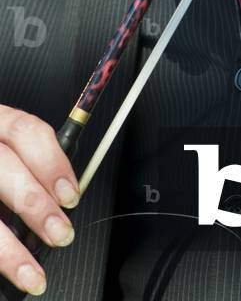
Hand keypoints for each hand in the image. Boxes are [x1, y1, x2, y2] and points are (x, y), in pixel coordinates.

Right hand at [0, 106, 78, 295]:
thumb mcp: (6, 152)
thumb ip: (27, 166)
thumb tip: (60, 199)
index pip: (25, 131)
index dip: (52, 163)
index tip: (70, 195)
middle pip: (4, 165)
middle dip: (35, 203)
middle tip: (59, 232)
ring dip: (8, 249)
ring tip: (31, 272)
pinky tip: (5, 269)